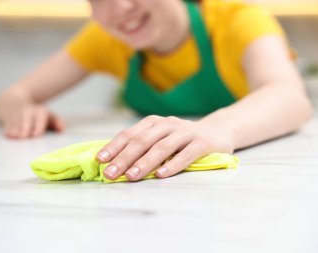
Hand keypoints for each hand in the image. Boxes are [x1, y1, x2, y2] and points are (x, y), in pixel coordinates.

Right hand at [3, 104, 64, 138]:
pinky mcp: (7, 121)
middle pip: (26, 120)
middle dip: (26, 128)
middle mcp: (27, 113)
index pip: (40, 117)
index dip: (38, 126)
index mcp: (39, 111)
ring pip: (17, 123)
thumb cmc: (35, 115)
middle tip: (25, 137)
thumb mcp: (47, 115)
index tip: (36, 135)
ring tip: (17, 137)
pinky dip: (8, 131)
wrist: (12, 101)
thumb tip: (62, 129)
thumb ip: (57, 122)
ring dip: (17, 131)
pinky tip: (10, 136)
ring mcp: (16, 116)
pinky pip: (7, 127)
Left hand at [96, 115, 234, 180]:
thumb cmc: (181, 139)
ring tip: (132, 176)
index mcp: (153, 122)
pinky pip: (186, 154)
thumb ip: (142, 145)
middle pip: (142, 141)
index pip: (129, 134)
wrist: (217, 130)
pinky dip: (173, 164)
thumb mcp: (160, 137)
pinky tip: (162, 175)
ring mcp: (185, 133)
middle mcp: (167, 124)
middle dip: (124, 158)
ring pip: (162, 147)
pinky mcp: (202, 143)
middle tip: (111, 174)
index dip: (114, 147)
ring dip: (145, 163)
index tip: (100, 160)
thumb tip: (113, 161)